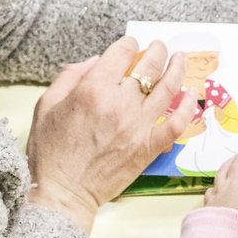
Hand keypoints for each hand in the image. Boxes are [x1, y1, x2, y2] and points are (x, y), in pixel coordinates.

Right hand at [26, 38, 195, 230]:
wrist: (62, 193)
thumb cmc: (50, 151)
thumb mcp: (47, 104)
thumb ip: (70, 76)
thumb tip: (96, 61)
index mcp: (92, 90)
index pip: (122, 53)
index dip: (129, 44)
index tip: (131, 45)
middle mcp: (119, 104)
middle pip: (149, 66)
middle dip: (157, 50)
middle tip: (159, 46)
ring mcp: (137, 126)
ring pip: (168, 88)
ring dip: (177, 68)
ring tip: (180, 58)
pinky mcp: (148, 147)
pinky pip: (176, 123)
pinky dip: (187, 107)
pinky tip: (191, 95)